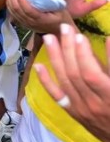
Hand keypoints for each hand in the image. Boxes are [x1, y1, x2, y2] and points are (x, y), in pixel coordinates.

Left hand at [6, 0, 71, 33]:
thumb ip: (52, 0)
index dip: (21, 0)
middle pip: (17, 10)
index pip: (27, 10)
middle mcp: (31, 23)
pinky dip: (9, 4)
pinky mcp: (23, 23)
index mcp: (41, 19)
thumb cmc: (61, 19)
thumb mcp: (61, 10)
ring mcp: (25, 24)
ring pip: (12, 12)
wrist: (59, 32)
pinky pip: (12, 14)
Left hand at [34, 25, 109, 141]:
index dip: (84, 55)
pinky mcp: (73, 112)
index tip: (79, 36)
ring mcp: (80, 109)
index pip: (91, 75)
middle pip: (74, 74)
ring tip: (49, 38)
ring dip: (55, 58)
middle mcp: (93, 104)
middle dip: (68, 49)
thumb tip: (109, 39)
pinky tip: (38, 65)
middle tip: (63, 29)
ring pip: (64, 81)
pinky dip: (45, 81)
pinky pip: (56, 96)